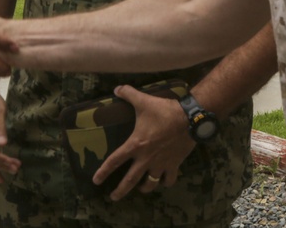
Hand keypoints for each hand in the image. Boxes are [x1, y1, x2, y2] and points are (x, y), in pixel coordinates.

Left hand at [93, 85, 194, 200]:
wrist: (189, 119)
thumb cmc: (164, 111)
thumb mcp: (143, 100)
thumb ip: (128, 94)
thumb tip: (116, 88)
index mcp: (135, 145)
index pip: (114, 161)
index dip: (103, 171)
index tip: (96, 181)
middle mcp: (146, 159)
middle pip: (130, 181)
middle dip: (120, 191)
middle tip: (113, 198)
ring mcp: (161, 164)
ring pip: (150, 184)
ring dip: (144, 188)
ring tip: (141, 188)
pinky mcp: (174, 165)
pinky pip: (168, 179)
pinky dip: (165, 182)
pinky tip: (163, 181)